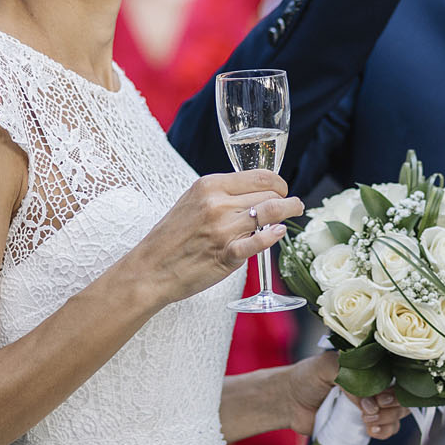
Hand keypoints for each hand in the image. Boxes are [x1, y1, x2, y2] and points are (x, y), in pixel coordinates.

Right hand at [124, 171, 304, 307]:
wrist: (150, 269)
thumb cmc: (171, 237)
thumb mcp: (192, 202)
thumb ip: (220, 195)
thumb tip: (253, 194)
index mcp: (210, 186)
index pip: (260, 176)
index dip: (278, 182)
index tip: (282, 190)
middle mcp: (218, 203)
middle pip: (269, 193)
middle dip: (286, 198)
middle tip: (292, 205)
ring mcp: (223, 229)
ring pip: (271, 212)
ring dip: (289, 211)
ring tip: (295, 212)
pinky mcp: (226, 254)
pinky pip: (259, 241)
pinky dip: (273, 236)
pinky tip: (279, 233)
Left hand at [285, 350, 405, 439]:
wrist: (290, 401)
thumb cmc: (307, 377)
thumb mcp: (326, 366)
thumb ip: (350, 375)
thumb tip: (369, 401)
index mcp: (370, 366)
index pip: (397, 374)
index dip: (395, 388)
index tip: (379, 398)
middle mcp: (376, 384)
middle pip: (402, 396)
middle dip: (392, 406)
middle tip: (369, 410)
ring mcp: (373, 405)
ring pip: (398, 414)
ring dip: (388, 420)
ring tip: (366, 422)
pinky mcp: (367, 423)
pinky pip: (388, 429)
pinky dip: (384, 432)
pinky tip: (370, 431)